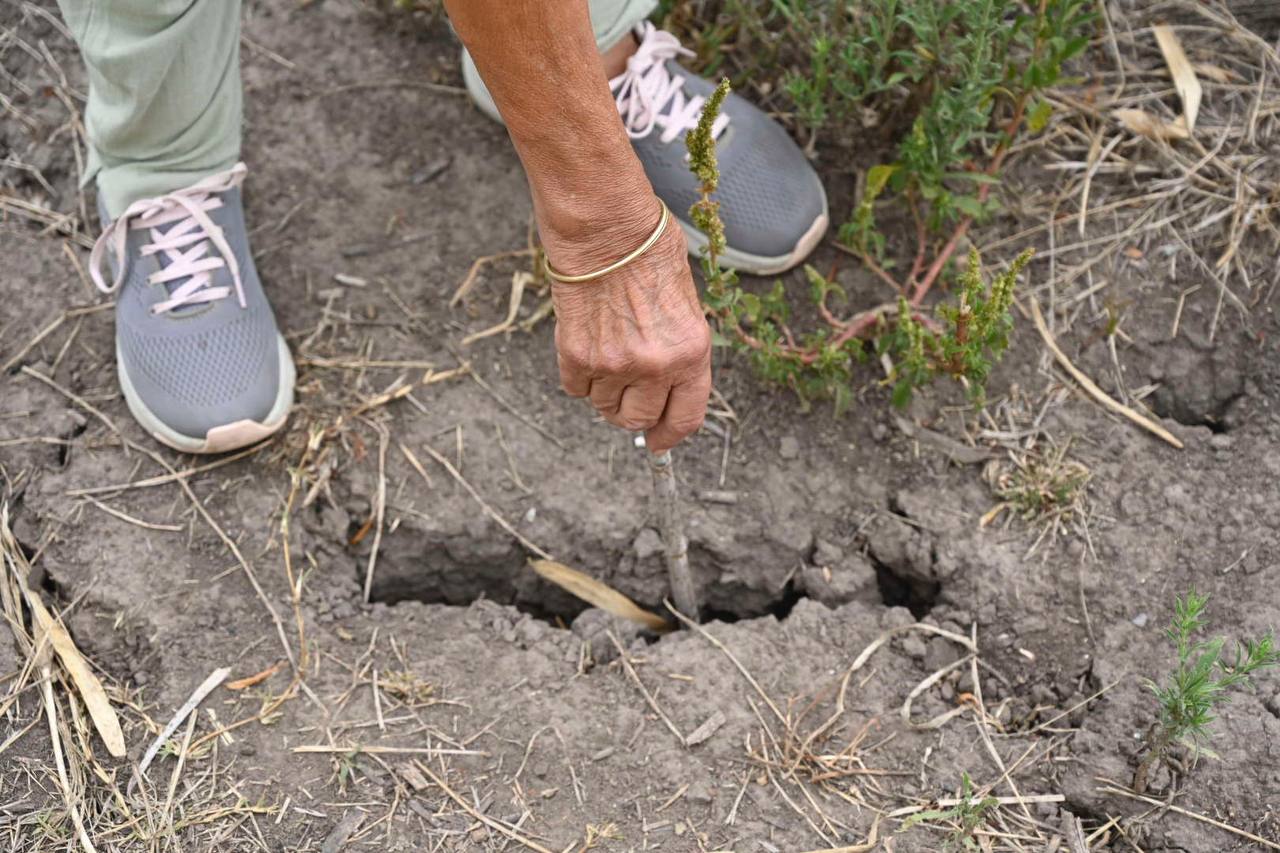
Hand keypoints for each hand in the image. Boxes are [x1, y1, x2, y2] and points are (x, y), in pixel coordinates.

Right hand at [547, 201, 711, 453]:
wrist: (606, 228)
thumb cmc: (648, 254)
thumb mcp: (686, 306)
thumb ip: (679, 352)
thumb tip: (666, 391)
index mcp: (692, 352)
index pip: (685, 418)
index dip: (670, 436)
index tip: (659, 443)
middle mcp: (656, 365)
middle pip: (638, 419)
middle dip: (631, 412)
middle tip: (625, 393)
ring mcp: (615, 364)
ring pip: (603, 405)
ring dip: (603, 389)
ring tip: (606, 350)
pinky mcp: (578, 356)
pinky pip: (575, 388)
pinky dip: (578, 376)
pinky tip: (585, 343)